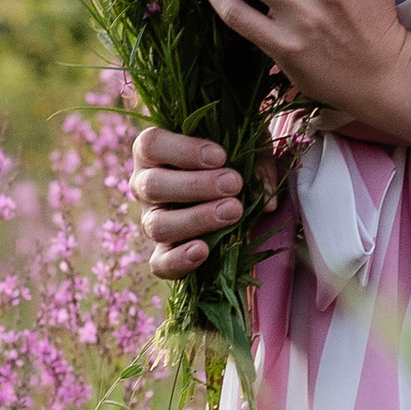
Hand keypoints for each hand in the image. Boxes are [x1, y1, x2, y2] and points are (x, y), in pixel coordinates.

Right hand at [129, 126, 243, 285]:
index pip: (151, 145)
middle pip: (152, 186)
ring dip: (196, 219)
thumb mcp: (246, 146)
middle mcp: (144, 185)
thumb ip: (257, 160)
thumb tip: (265, 194)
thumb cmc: (233, 158)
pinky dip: (178, 260)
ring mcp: (151, 220)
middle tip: (234, 183)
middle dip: (196, 186)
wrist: (232, 193)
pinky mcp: (163, 252)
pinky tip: (203, 251)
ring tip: (234, 211)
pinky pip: (159, 263)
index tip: (220, 156)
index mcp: (153, 152)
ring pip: (157, 224)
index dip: (182, 150)